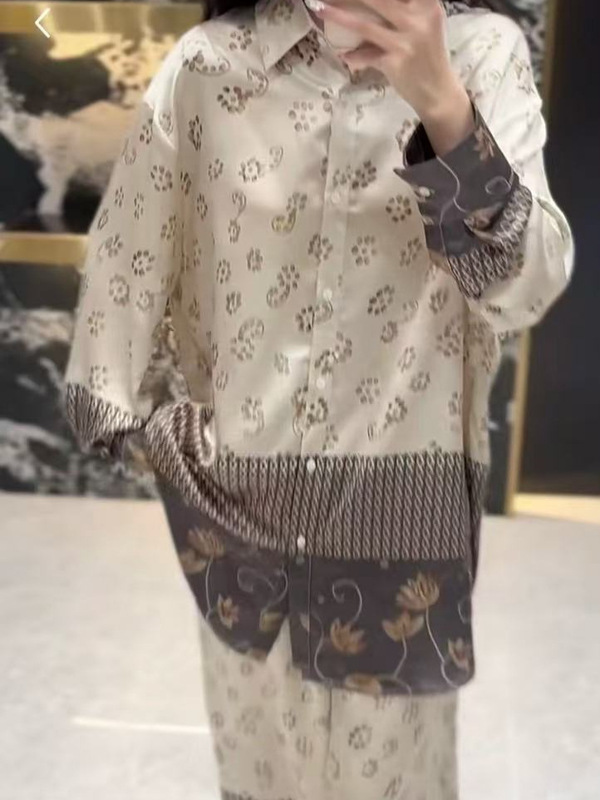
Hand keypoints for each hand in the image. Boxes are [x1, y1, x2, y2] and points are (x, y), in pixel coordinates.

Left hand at [314, 0, 474, 152]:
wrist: (437, 91)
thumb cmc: (428, 55)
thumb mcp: (424, 25)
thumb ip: (404, 10)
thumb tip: (361, 7)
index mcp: (427, 5)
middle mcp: (418, 19)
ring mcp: (406, 41)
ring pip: (366, 25)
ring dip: (339, 16)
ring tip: (321, 8)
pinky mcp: (395, 62)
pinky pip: (367, 56)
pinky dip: (353, 56)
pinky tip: (343, 55)